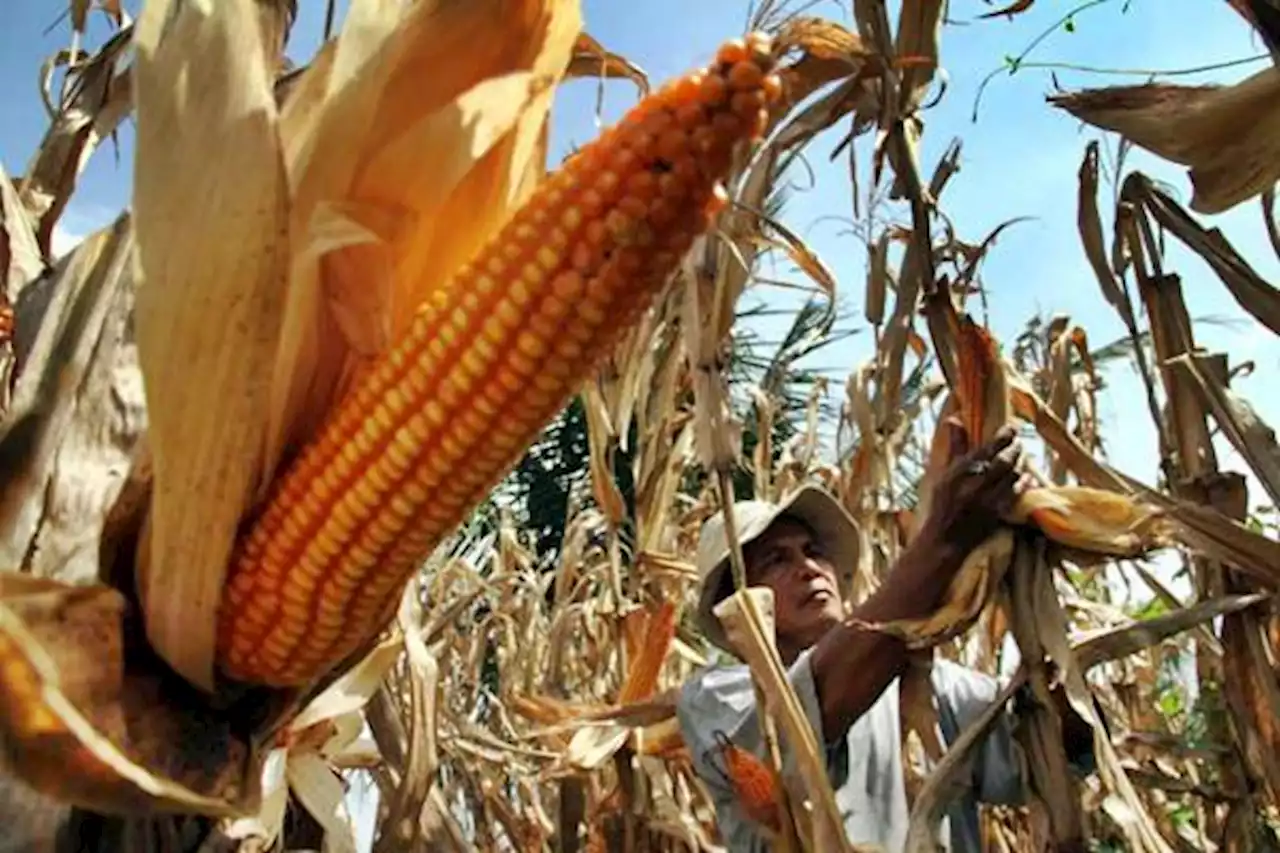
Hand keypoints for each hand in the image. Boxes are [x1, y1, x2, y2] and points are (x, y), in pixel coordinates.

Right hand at [919, 423, 1033, 553]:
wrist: (944, 539)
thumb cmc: (942, 505)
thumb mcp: (944, 474)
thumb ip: (955, 448)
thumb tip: (954, 419)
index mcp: (960, 472)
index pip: (986, 449)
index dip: (1002, 437)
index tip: (1010, 428)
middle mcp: (976, 485)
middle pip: (1004, 461)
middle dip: (1014, 449)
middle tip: (1018, 442)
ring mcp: (989, 500)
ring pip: (1012, 476)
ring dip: (1020, 463)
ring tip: (1022, 456)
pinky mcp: (998, 514)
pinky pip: (1016, 493)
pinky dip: (1023, 483)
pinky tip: (1026, 476)